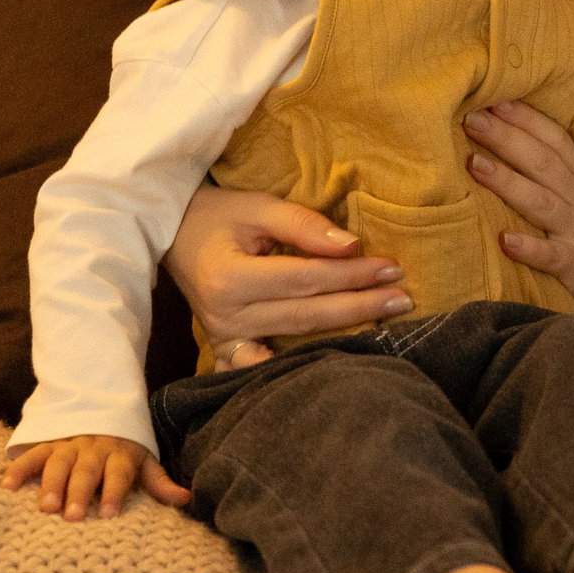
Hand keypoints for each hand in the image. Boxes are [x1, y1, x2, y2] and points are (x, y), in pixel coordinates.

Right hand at [3, 435, 191, 521]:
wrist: (100, 412)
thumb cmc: (124, 451)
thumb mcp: (144, 462)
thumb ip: (159, 482)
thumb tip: (186, 498)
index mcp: (119, 455)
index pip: (118, 474)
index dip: (114, 492)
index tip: (108, 514)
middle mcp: (93, 450)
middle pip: (86, 471)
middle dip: (79, 492)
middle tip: (71, 517)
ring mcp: (69, 447)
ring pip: (58, 463)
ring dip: (50, 484)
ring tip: (45, 507)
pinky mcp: (48, 446)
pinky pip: (32, 455)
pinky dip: (19, 468)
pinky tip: (6, 484)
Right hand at [165, 186, 414, 340]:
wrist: (170, 233)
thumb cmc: (217, 215)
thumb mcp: (258, 207)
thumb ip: (303, 225)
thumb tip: (351, 247)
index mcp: (230, 279)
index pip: (306, 279)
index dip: (352, 275)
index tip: (392, 267)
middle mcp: (225, 317)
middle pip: (306, 315)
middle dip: (359, 305)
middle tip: (403, 298)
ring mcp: (224, 338)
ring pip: (294, 339)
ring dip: (343, 331)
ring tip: (386, 322)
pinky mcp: (225, 348)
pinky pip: (266, 364)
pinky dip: (297, 366)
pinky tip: (334, 365)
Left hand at [463, 100, 573, 314]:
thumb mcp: (571, 196)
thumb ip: (544, 168)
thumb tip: (501, 135)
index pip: (553, 138)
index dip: (525, 117)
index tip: (492, 98)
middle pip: (541, 161)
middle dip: (506, 137)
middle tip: (471, 118)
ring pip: (541, 201)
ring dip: (508, 181)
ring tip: (474, 165)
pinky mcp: (573, 264)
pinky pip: (550, 255)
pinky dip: (529, 247)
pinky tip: (504, 241)